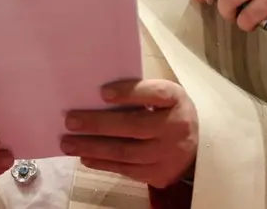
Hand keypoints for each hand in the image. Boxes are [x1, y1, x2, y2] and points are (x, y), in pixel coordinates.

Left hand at [63, 79, 197, 187]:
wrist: (197, 148)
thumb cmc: (169, 114)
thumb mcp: (163, 97)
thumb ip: (139, 94)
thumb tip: (96, 97)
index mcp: (176, 100)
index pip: (155, 94)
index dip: (129, 93)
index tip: (102, 92)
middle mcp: (176, 127)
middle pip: (133, 125)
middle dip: (98, 124)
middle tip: (70, 121)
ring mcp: (169, 154)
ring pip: (125, 152)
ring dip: (92, 148)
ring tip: (68, 143)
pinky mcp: (160, 174)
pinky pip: (126, 170)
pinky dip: (103, 164)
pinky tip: (85, 157)